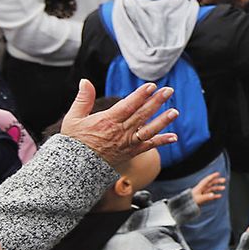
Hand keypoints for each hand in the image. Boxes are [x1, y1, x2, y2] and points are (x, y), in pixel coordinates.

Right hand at [59, 79, 179, 166]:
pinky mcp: (130, 153)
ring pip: (148, 131)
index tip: (151, 86)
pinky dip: (161, 142)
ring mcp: (126, 143)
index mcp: (107, 121)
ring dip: (162, 121)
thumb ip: (83, 99)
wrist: (75, 168)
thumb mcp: (73, 118)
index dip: (140, 95)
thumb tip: (85, 81)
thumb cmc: (74, 142)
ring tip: (174, 112)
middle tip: (169, 91)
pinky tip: (173, 137)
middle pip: (141, 115)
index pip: (128, 105)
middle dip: (156, 102)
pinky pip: (148, 147)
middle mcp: (119, 132)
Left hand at [191, 171, 226, 205]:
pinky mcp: (203, 198)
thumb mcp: (199, 199)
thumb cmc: (190, 201)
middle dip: (217, 181)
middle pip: (210, 183)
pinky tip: (219, 195)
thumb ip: (206, 197)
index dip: (212, 176)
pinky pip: (210, 195)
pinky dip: (215, 195)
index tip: (218, 173)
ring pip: (211, 189)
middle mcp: (201, 189)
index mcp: (199, 187)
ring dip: (217, 188)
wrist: (185, 206)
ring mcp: (203, 193)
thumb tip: (213, 194)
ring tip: (223, 188)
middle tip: (224, 180)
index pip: (207, 180)